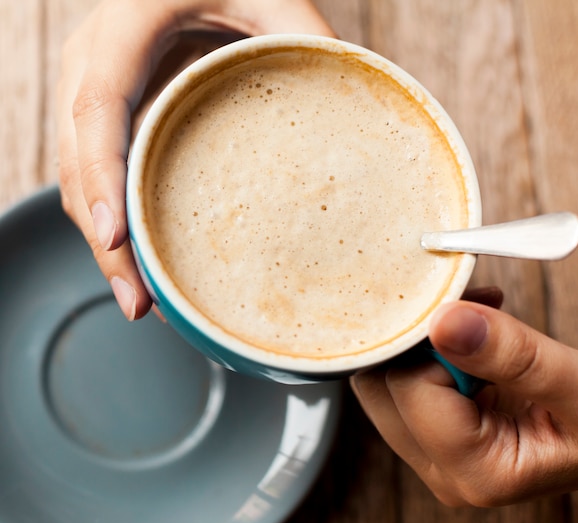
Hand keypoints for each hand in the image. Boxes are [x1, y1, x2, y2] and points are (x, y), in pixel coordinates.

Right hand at [57, 0, 334, 319]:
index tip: (116, 239)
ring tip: (141, 297)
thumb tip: (362, 120)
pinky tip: (139, 256)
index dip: (102, 177)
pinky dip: (114, 219)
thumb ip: (307, 44)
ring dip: (105, 240)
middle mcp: (95, 59)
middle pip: (80, 160)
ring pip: (79, 175)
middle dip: (104, 238)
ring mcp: (93, 88)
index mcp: (129, 25)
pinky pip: (98, 172)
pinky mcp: (111, 113)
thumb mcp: (274, 1)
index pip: (99, 107)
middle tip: (137, 302)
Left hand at [351, 291, 577, 506]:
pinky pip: (403, 375)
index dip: (436, 342)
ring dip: (424, 339)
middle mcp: (444, 469)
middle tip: (474, 309)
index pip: (409, 390)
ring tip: (481, 319)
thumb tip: (443, 322)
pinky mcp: (439, 426)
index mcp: (474, 474)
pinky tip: (475, 330)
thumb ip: (517, 357)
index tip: (478, 310)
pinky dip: (430, 344)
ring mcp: (437, 449)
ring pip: (384, 380)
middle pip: (381, 389)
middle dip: (421, 339)